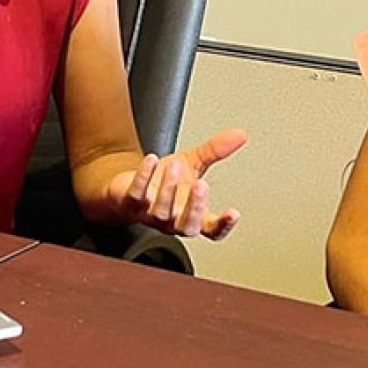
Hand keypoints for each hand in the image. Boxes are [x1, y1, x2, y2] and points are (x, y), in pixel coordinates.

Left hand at [105, 129, 246, 239]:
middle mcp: (172, 221)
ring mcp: (150, 215)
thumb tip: (239, 135)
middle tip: (202, 186)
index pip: (212, 231)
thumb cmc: (162, 181)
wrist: (127, 186)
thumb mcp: (192, 164)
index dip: (223, 225)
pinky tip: (151, 160)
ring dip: (168, 188)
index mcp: (192, 216)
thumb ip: (215, 152)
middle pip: (187, 226)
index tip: (234, 213)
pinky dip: (144, 177)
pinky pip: (137, 194)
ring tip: (175, 165)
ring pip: (161, 211)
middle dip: (195, 207)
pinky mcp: (130, 204)